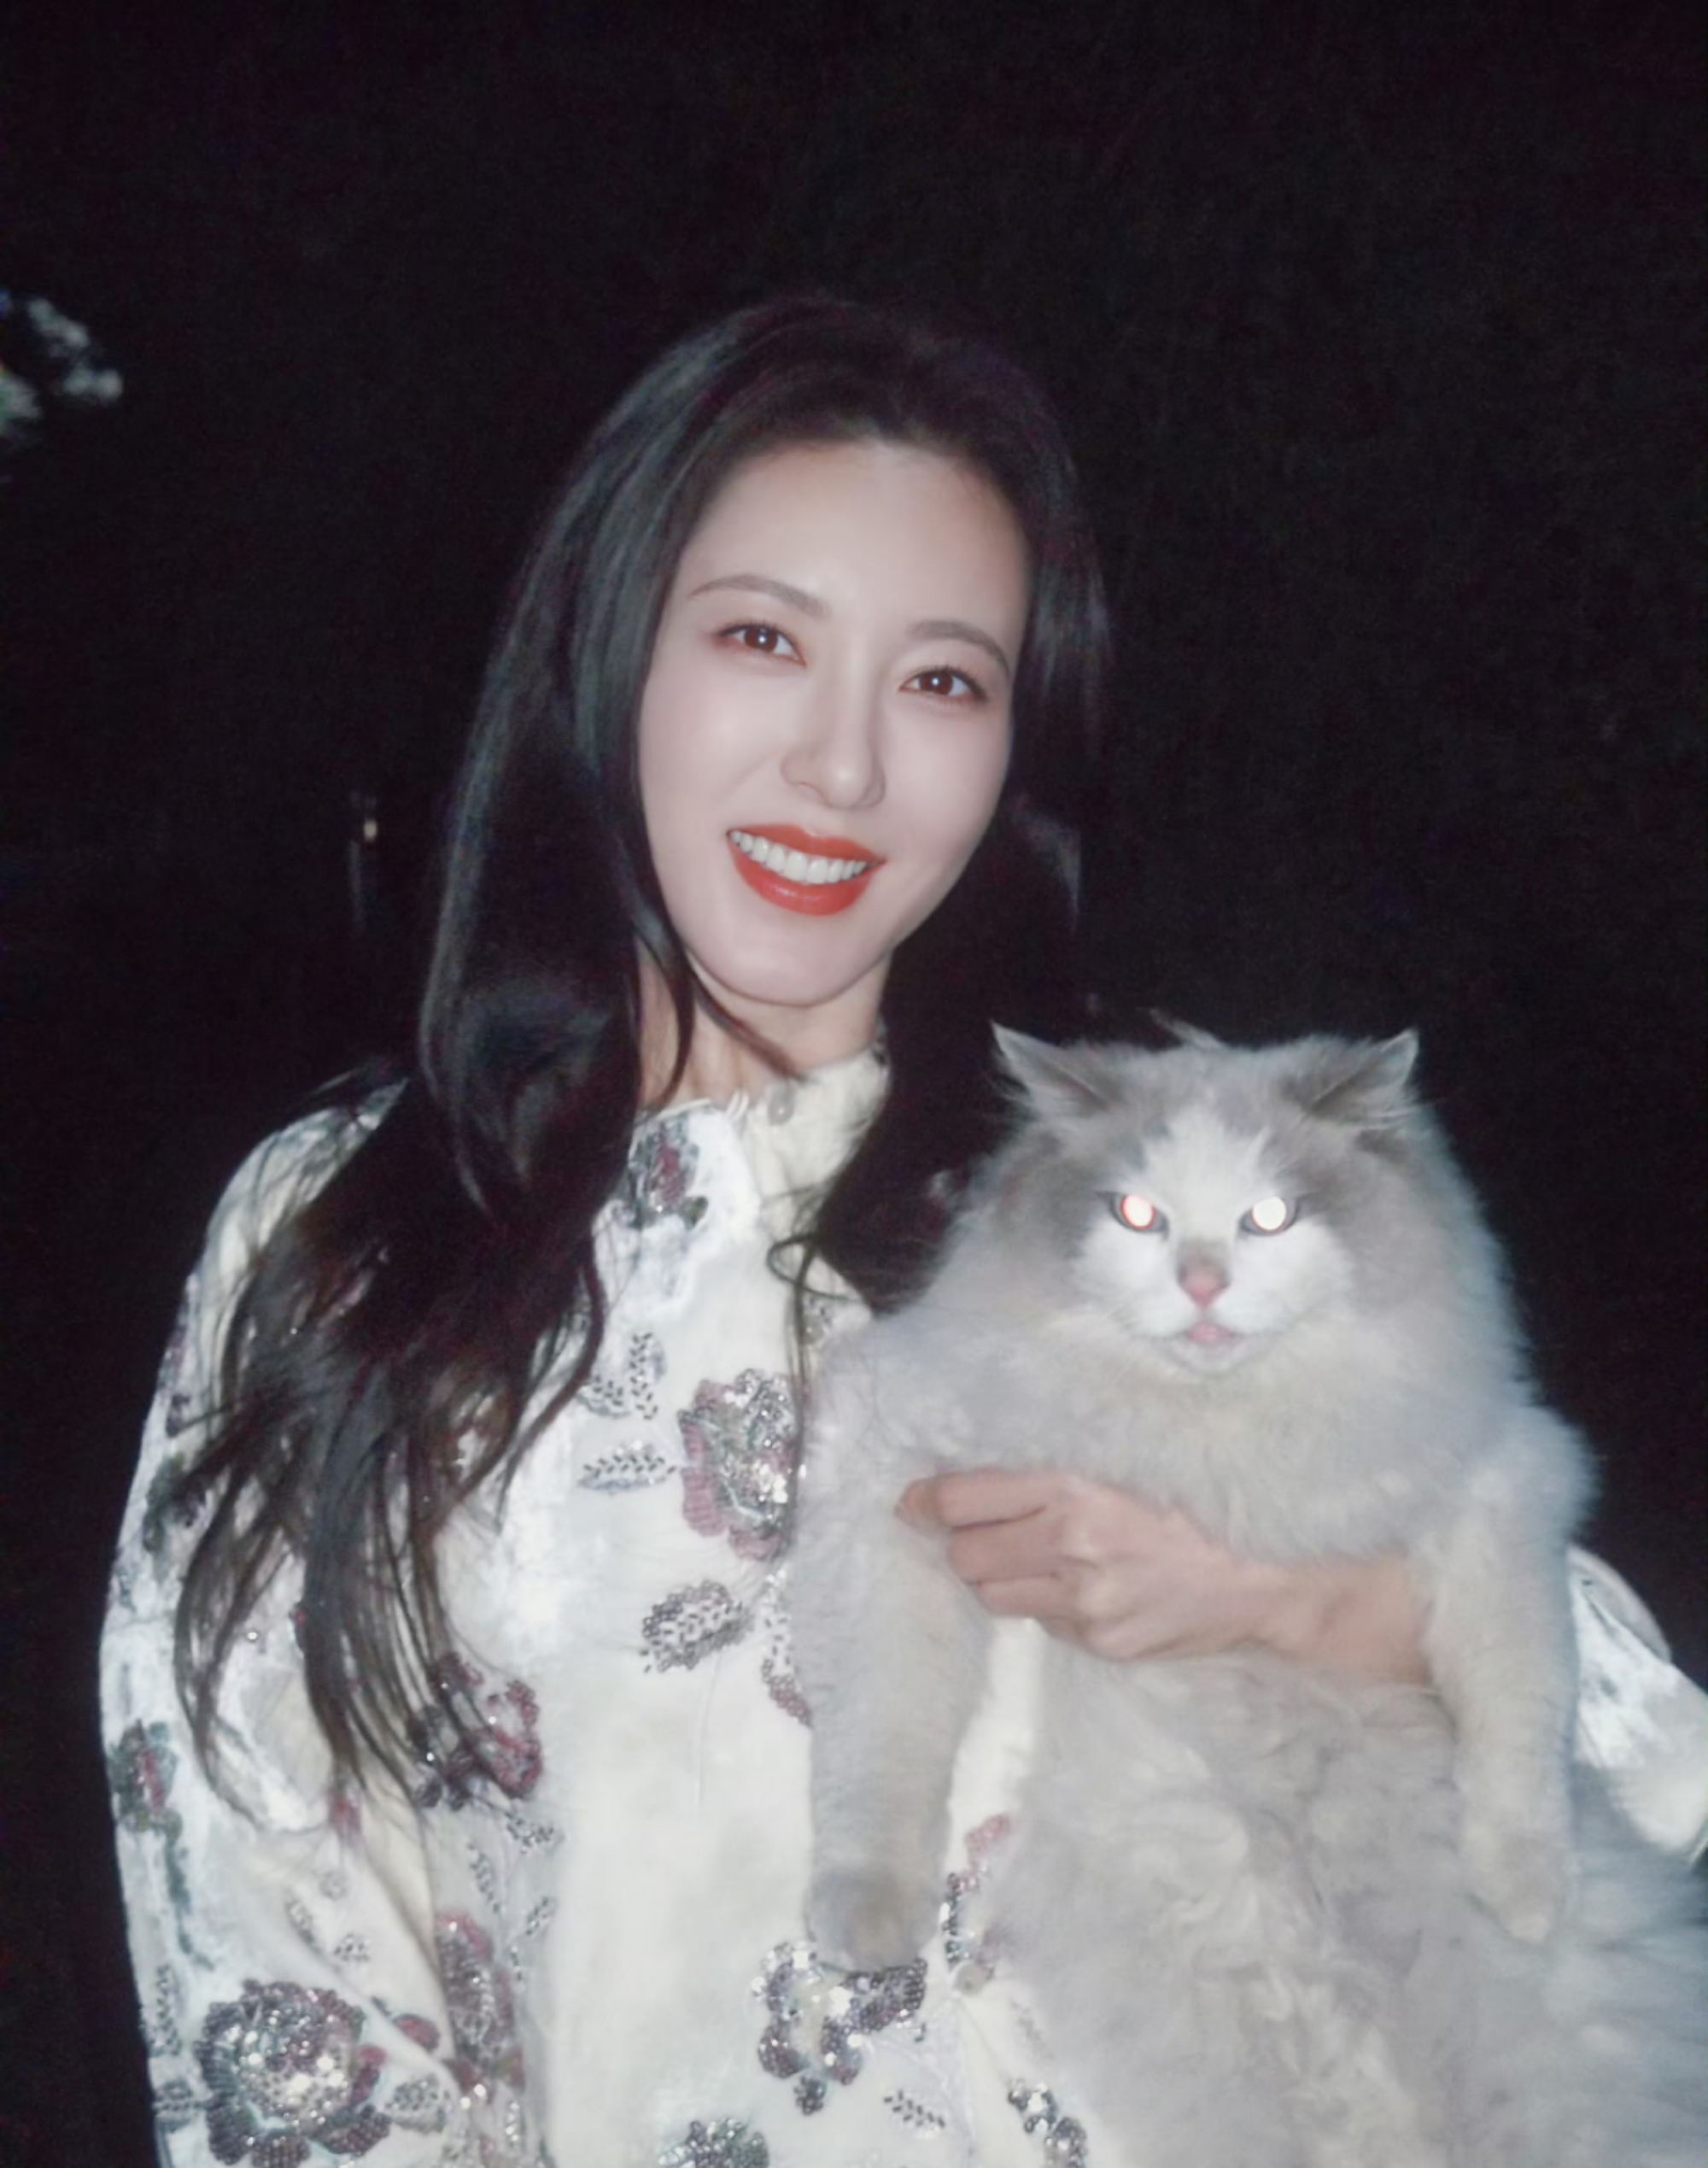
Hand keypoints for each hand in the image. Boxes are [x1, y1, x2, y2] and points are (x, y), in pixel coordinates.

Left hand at [897, 1469, 1430, 1683]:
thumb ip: (1051, 1478)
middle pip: (966, 1556)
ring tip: (1036, 1560)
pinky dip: (1048, 1605)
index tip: (912, 1502)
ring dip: (1000, 1579)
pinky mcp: (1100, 1644)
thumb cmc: (1193, 1507)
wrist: (1264, 1578)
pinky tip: (1085, 1587)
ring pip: (994, 1597)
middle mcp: (1072, 1548)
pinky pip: (1042, 1624)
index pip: (964, 1501)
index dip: (928, 1501)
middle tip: (983, 1532)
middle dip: (965, 1545)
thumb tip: (967, 1485)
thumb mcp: (1124, 1469)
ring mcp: (1085, 1604)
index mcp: (1074, 1492)